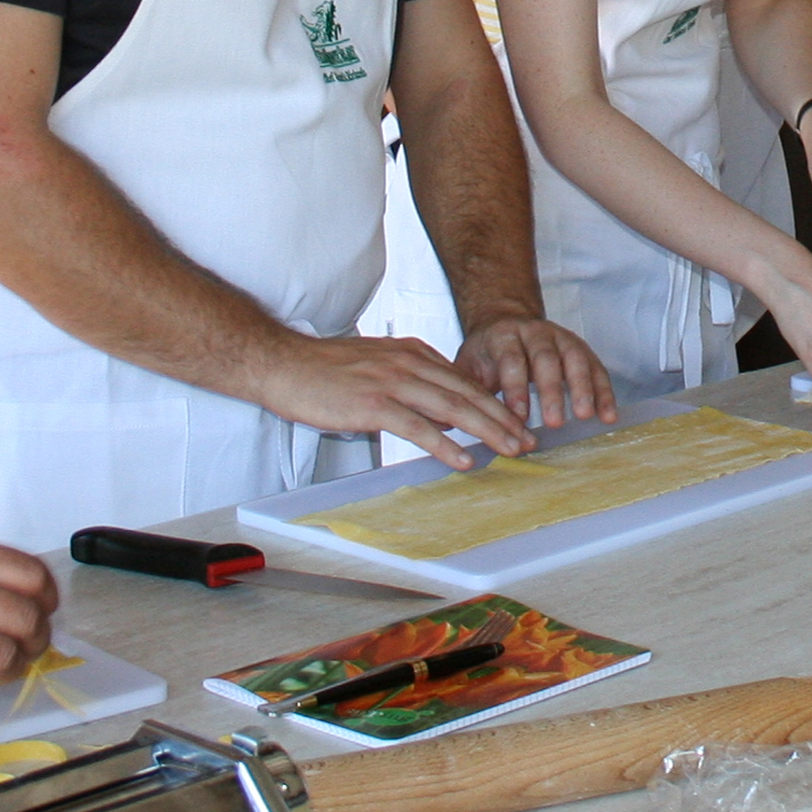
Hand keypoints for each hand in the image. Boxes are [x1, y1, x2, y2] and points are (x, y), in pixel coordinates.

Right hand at [248, 334, 536, 468]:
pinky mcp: (374, 404)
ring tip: (510, 449)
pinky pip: (419, 427)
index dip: (493, 403)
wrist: (284, 363)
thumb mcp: (378, 367)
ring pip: (452, 408)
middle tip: (527, 439)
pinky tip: (463, 459)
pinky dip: (445, 444)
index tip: (515, 423)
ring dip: (486, 431)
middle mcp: (410, 363)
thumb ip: (411, 383)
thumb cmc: (325, 371)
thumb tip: (441, 411)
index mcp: (413, 353)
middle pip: (468, 393)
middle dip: (502, 418)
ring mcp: (393, 382)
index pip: (464, 381)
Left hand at [456, 312, 616, 433]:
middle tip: (555, 422)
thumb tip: (446, 424)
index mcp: (504, 336)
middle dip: (552, 391)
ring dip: (583, 389)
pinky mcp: (580, 348)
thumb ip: (464, 389)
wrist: (506, 320)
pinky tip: (607, 415)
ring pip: (575, 360)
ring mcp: (561, 338)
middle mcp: (535, 333)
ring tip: (585, 417)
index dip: (516, 388)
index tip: (520, 418)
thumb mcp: (468, 364)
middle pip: (546, 359)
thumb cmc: (487, 352)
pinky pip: (595, 368)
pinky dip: (603, 391)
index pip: (511, 360)